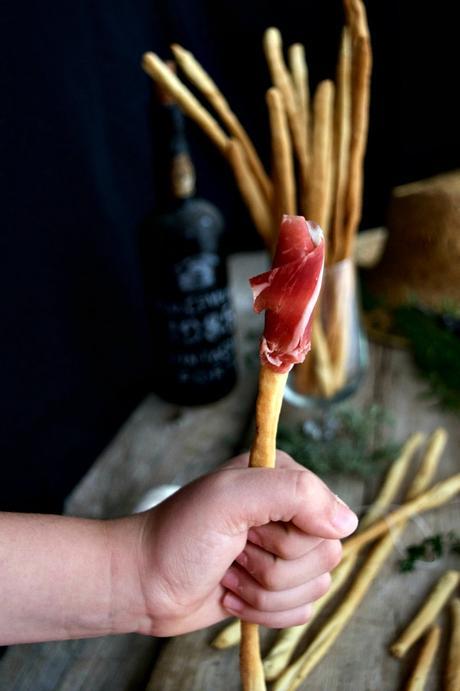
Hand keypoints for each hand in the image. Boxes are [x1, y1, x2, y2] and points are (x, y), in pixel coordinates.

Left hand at [131, 451, 357, 636]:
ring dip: (264, 591)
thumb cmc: (179, 536)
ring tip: (229, 571)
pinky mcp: (275, 587)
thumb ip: (294, 494)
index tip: (250, 530)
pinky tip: (231, 594)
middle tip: (235, 550)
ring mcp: (282, 550)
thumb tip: (348, 522)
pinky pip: (300, 611)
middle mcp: (288, 512)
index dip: (291, 534)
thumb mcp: (231, 498)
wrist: (144, 583)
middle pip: (326, 555)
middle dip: (273, 566)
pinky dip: (263, 611)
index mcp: (281, 478)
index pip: (329, 514)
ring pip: (315, 587)